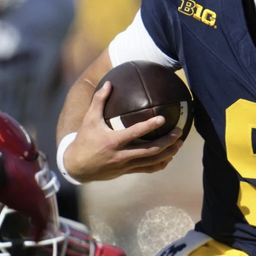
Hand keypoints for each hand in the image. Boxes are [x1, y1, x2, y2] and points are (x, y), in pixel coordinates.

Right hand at [62, 82, 185, 181]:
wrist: (77, 166)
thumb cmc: (84, 140)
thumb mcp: (89, 120)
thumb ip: (99, 100)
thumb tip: (109, 83)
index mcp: (113, 141)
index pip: (135, 133)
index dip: (150, 126)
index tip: (163, 119)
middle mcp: (121, 155)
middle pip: (150, 150)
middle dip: (167, 142)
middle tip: (179, 132)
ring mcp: (125, 165)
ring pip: (152, 161)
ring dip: (168, 153)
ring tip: (179, 144)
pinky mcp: (127, 172)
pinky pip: (147, 169)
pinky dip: (160, 164)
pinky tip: (169, 157)